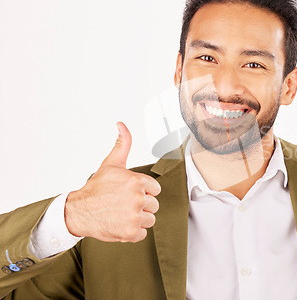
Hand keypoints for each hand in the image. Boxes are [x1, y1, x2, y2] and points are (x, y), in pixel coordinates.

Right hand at [65, 122, 160, 241]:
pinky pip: (143, 233)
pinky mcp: (131, 232)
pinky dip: (133, 232)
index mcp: (137, 181)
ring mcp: (135, 216)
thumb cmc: (96, 188)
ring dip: (138, 219)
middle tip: (124, 204)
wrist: (79, 211)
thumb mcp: (111, 163)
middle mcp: (138, 198)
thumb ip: (122, 144)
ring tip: (122, 214)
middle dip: (141, 206)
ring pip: (150, 219)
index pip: (155, 189)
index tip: (130, 192)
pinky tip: (121, 224)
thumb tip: (121, 125)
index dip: (144, 191)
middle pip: (154, 205)